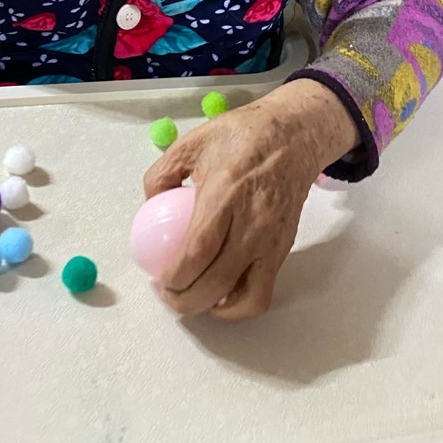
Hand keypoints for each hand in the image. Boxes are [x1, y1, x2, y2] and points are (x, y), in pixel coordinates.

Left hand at [142, 79, 357, 320]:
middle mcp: (251, 224)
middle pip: (216, 282)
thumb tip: (149, 209)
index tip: (157, 279)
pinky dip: (239, 306)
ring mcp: (271, 240)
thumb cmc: (242, 135)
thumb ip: (161, 174)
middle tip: (166, 292)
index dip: (174, 277)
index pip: (196, 252)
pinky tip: (219, 297)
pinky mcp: (283, 249)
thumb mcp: (191, 143)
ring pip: (243, 296)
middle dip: (184, 300)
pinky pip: (262, 292)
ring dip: (211, 307)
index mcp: (223, 195)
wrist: (294, 135)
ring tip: (191, 297)